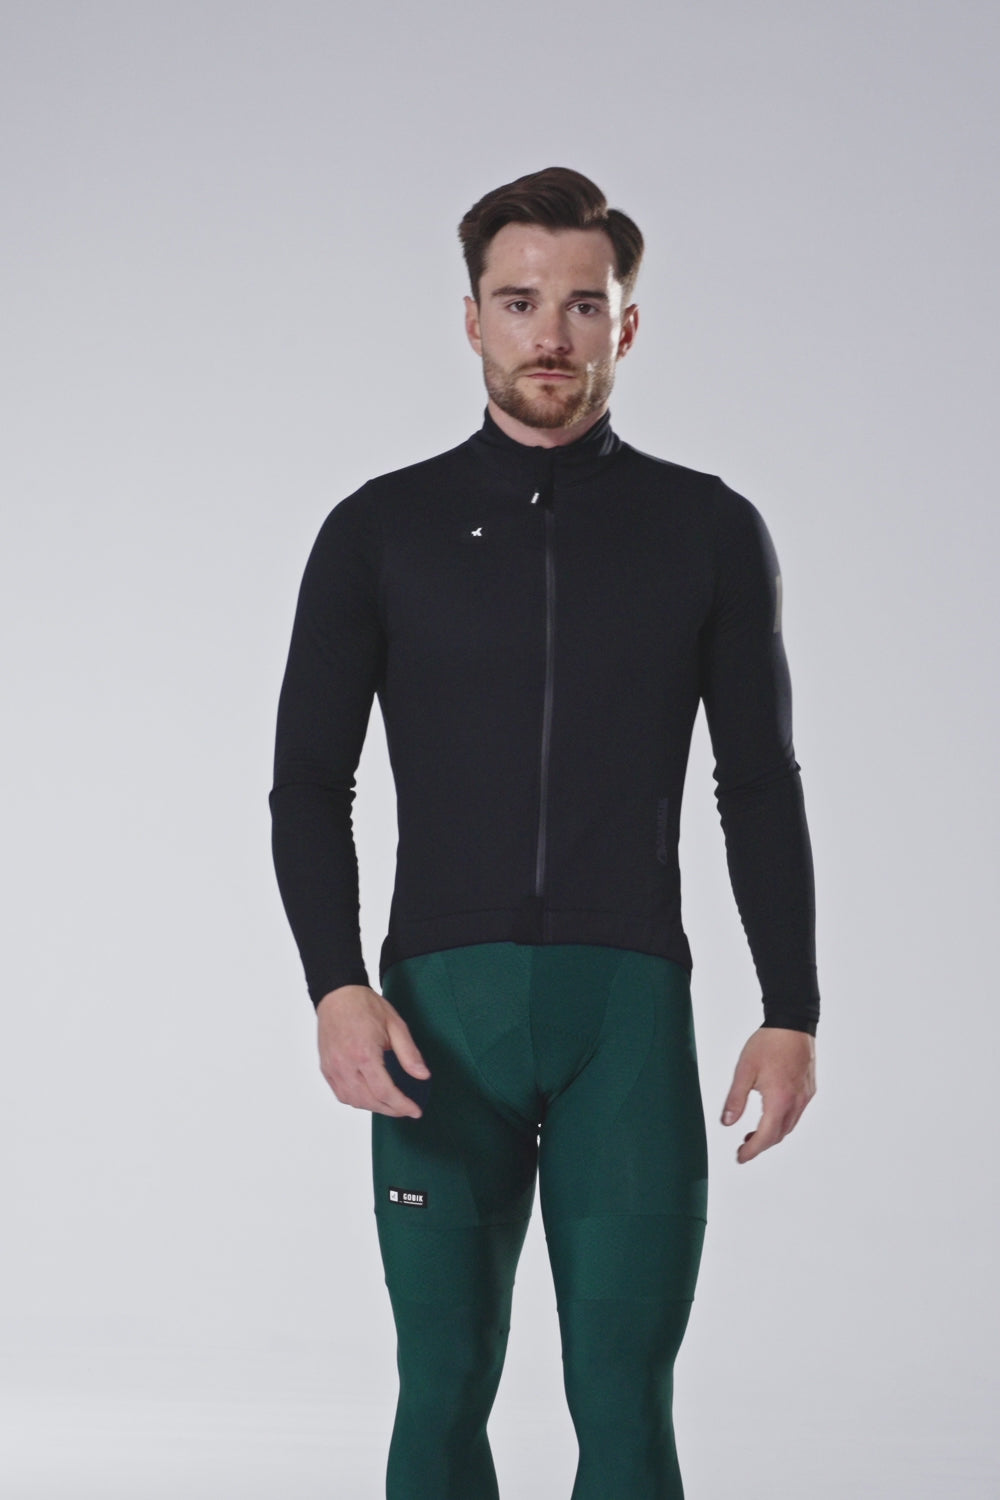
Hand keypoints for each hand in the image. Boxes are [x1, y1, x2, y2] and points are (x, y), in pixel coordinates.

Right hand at [316, 984, 430, 1118]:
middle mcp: (345, 1065)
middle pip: (369, 1101)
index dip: (402, 1106)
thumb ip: (409, 1053)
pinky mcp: (326, 1068)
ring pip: (353, 1101)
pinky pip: (341, 1094)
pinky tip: (369, 1096)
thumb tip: (423, 1076)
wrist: (338, 994)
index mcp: (364, 1054)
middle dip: (390, 1110)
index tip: (415, 1111)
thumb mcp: (395, 1025)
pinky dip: (356, 1100)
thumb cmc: (366, 1006)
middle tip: (405, 1109)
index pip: (385, 1092)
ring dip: (373, 1107)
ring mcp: (333, 1068)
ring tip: (389, 1104)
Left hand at [721, 1027, 815, 1163]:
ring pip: (789, 1126)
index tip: (740, 1157)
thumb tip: (727, 1122)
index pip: (766, 1136)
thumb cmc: (769, 1043)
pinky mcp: (809, 1089)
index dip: (752, 1150)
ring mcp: (805, 1096)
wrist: (793, 1023)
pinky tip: (770, 1114)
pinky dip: (782, 1121)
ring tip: (752, 1134)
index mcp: (779, 1100)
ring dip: (772, 1134)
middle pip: (779, 1135)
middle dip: (761, 1145)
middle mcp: (796, 1102)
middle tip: (744, 1148)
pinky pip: (796, 1114)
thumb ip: (736, 1099)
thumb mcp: (744, 1070)